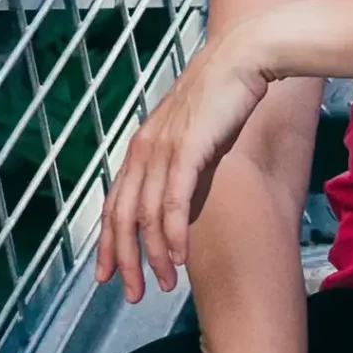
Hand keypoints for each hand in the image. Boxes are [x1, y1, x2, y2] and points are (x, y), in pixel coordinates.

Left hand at [96, 30, 273, 300]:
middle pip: (120, 216)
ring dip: (152, 255)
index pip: (114, 203)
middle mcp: (143, 149)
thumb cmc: (225, 95)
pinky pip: (173, 201)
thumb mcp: (195, 134)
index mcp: (141, 146)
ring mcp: (162, 149)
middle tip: (131, 293)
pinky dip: (172, 234)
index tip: (108, 275)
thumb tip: (183, 195)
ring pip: (144, 215)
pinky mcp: (187, 149)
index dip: (108, 244)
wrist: (244, 58)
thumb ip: (183, 164)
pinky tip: (177, 258)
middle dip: (124, 260)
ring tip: (161, 285)